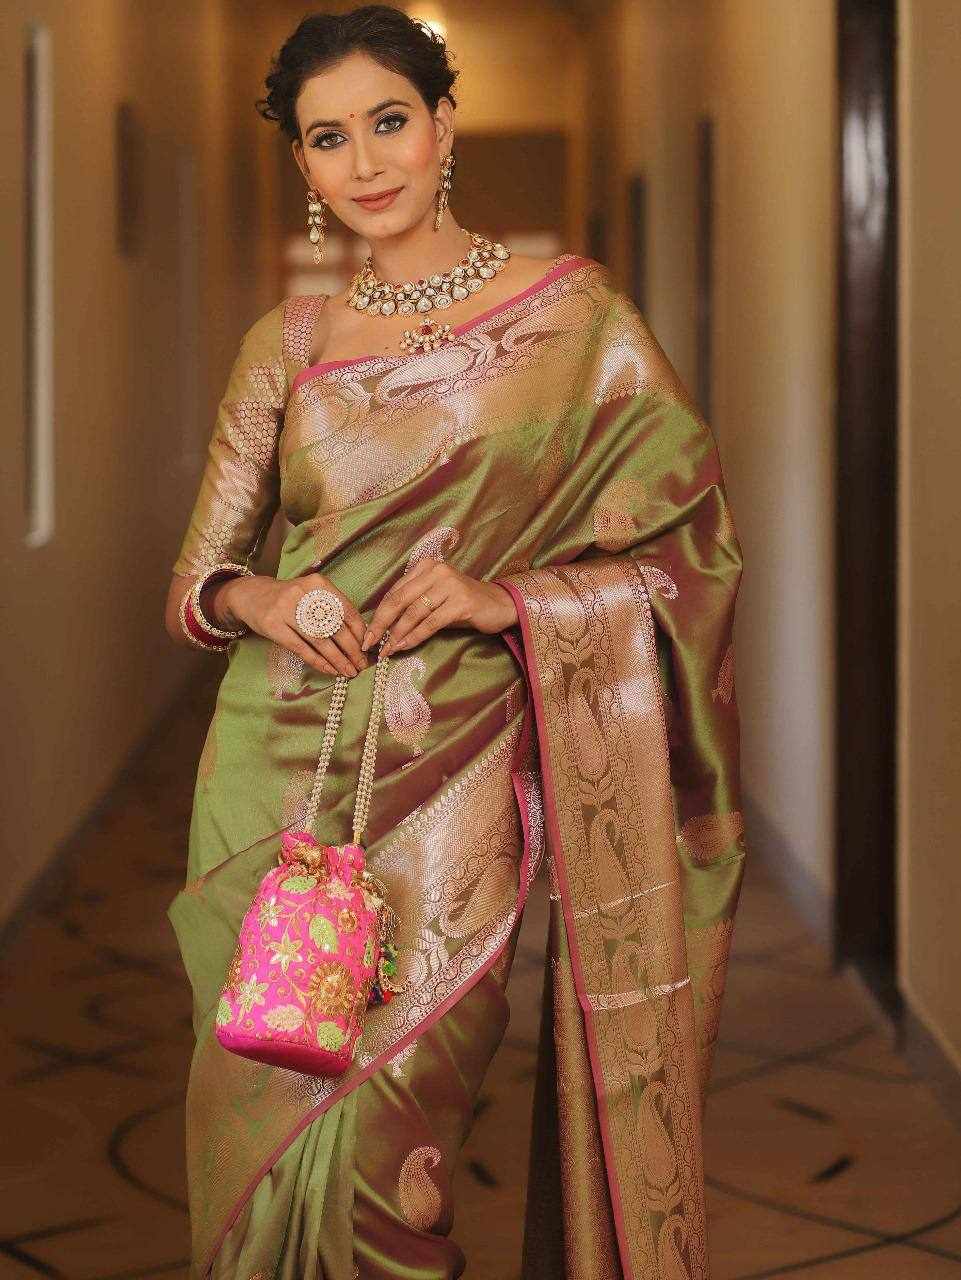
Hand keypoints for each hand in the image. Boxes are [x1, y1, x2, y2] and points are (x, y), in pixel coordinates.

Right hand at [215, 573, 369, 677]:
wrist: (252, 596)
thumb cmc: (290, 600)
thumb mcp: (311, 595)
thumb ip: (333, 610)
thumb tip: (361, 638)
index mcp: (318, 584)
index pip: (347, 610)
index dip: (360, 632)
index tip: (369, 648)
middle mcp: (303, 594)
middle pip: (336, 627)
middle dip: (352, 650)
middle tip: (362, 665)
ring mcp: (286, 609)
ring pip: (320, 641)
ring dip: (338, 660)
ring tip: (349, 672)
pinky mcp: (273, 626)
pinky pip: (301, 649)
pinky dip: (318, 662)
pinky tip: (330, 670)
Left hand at [360, 558, 517, 655]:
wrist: (500, 604)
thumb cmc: (463, 604)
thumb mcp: (434, 599)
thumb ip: (412, 606)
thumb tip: (383, 628)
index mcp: (425, 566)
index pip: (394, 592)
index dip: (378, 615)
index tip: (367, 635)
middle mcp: (436, 571)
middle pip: (399, 600)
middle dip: (381, 624)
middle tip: (370, 644)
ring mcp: (450, 585)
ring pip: (413, 612)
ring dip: (397, 634)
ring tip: (388, 650)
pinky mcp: (461, 602)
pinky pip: (431, 622)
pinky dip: (415, 636)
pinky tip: (405, 646)